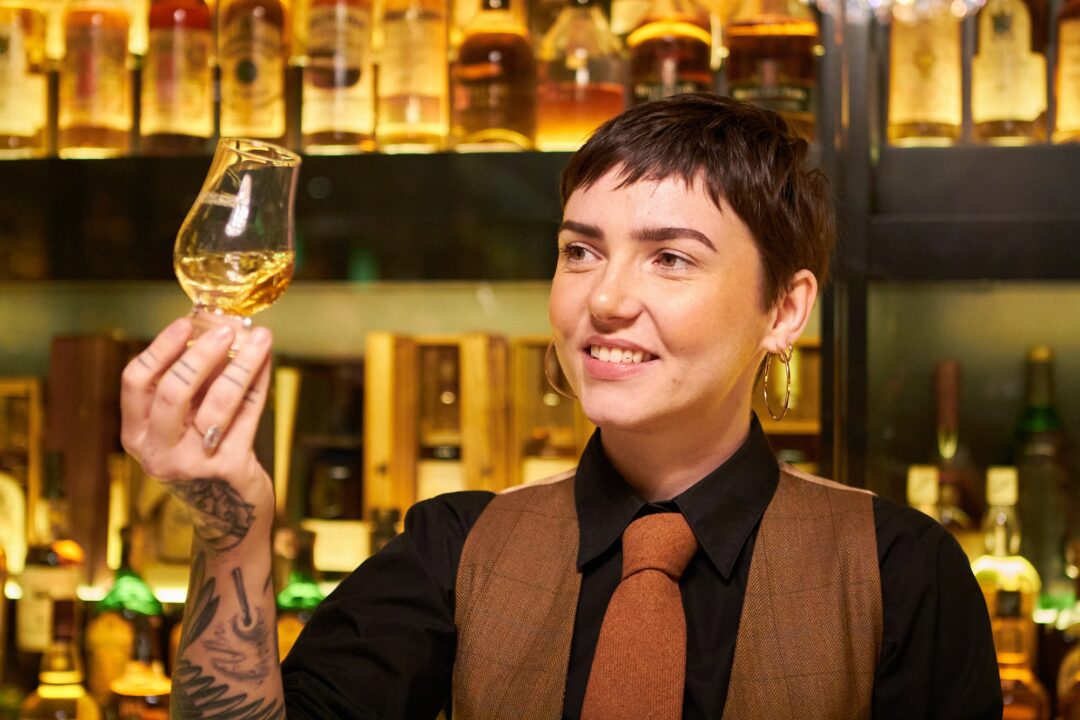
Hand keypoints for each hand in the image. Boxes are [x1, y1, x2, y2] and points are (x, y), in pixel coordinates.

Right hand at [120, 318, 274, 546]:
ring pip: (218, 402)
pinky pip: (248, 414)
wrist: (228, 514)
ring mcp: (193, 462)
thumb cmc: (202, 455)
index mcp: (136, 435)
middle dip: (201, 353)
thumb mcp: (181, 424)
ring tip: (259, 337)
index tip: (185, 323)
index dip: (161, 348)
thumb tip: (213, 326)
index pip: (135, 382)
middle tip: (226, 329)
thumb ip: (190, 382)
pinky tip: (266, 360)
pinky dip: (258, 382)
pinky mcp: (229, 467)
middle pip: (172, 391)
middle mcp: (158, 451)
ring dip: (241, 363)